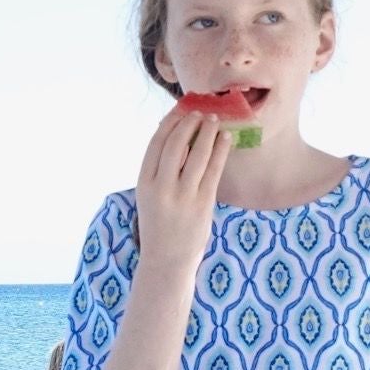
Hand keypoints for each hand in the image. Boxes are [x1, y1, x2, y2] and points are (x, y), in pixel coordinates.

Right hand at [134, 107, 230, 275]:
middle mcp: (161, 187)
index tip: (180, 110)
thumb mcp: (149, 196)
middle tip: (201, 112)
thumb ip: (159, 172)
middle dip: (190, 124)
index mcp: (144, 183)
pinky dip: (221, 151)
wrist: (166, 260)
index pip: (156, 144)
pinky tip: (225, 140)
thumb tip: (177, 138)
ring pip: (197, 154)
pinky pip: (214, 170)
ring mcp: (183, 196)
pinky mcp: (203, 203)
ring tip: (215, 121)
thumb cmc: (158, 225)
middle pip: (176, 144)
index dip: (169, 123)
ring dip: (207, 133)